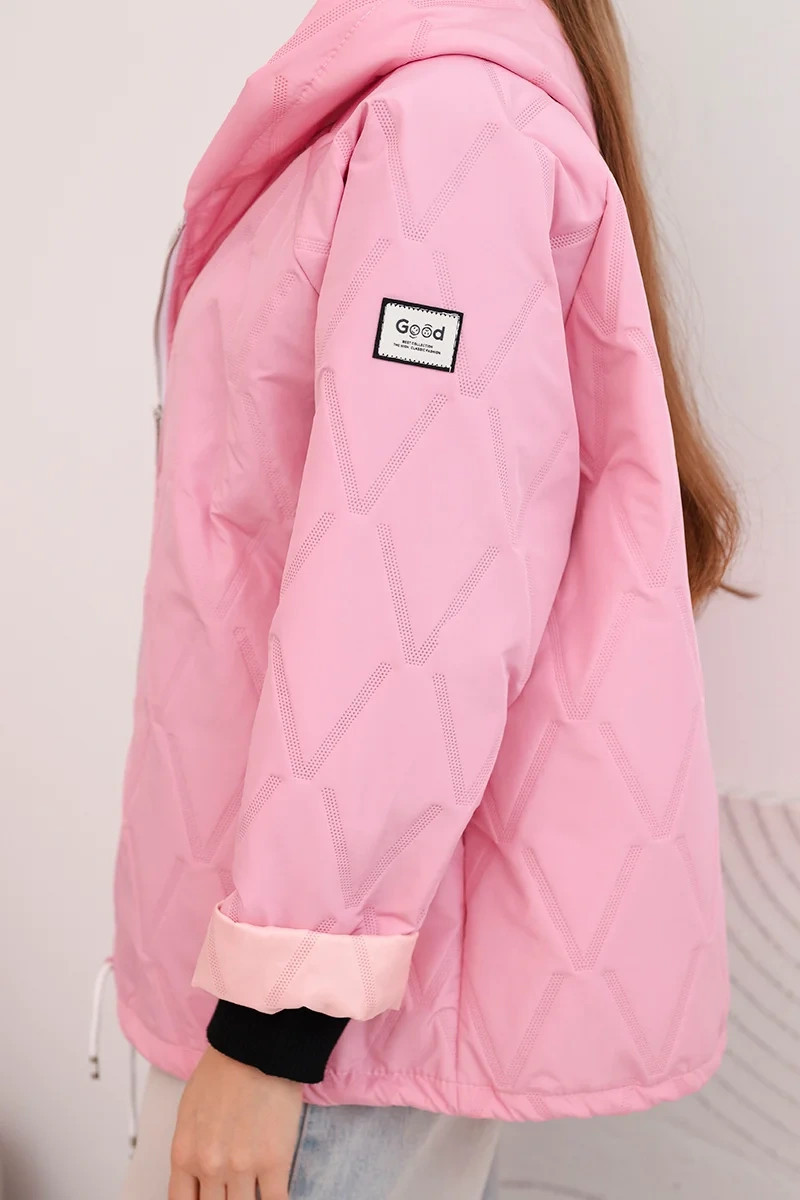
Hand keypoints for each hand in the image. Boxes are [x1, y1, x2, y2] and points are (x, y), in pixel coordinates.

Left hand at [169, 1046, 303, 1199]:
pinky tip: (276, 1195)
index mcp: (185, 1155)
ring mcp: (242, 1167)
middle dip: (226, 1199)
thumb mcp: (189, 1112)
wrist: (256, 1046)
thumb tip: (199, 1178)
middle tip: (233, 1189)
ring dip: (250, 1199)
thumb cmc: (223, 1070)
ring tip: (254, 1187)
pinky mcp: (274, 1161)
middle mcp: (210, 1166)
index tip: (210, 1199)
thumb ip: (191, 1150)